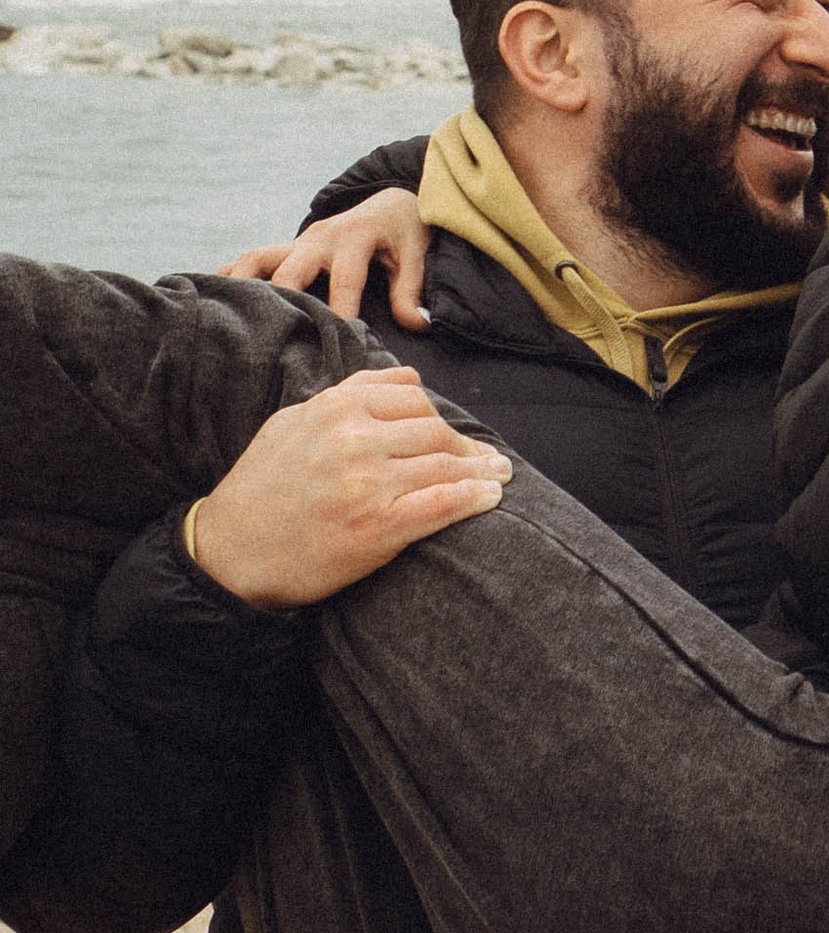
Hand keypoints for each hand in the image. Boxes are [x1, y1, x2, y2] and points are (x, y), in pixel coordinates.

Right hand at [187, 372, 510, 608]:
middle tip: (487, 458)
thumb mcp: (293, 423)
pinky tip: (490, 497)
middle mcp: (355, 438)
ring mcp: (368, 483)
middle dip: (464, 446)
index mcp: (336, 407)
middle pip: (433, 430)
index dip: (439, 417)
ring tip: (498, 475)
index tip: (454, 433)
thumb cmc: (261, 488)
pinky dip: (473, 498)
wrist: (228, 553)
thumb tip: (404, 379)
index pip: (412, 398)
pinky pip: (441, 503)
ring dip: (480, 470)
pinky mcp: (377, 527)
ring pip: (443, 465)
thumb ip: (348, 395)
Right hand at [225, 189, 432, 329]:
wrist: (390, 201)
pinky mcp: (286, 247)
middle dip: (278, 303)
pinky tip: (209, 300)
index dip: (337, 313)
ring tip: (224, 319)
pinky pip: (251, 259)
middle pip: (289, 270)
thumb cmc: (403, 232)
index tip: (333, 345)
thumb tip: (418, 323)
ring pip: (258, 259)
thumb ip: (411, 289)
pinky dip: (230, 276)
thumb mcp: (415, 254)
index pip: (344, 280)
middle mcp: (320, 238)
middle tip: (268, 341)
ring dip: (241, 286)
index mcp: (354, 238)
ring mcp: (298, 241)